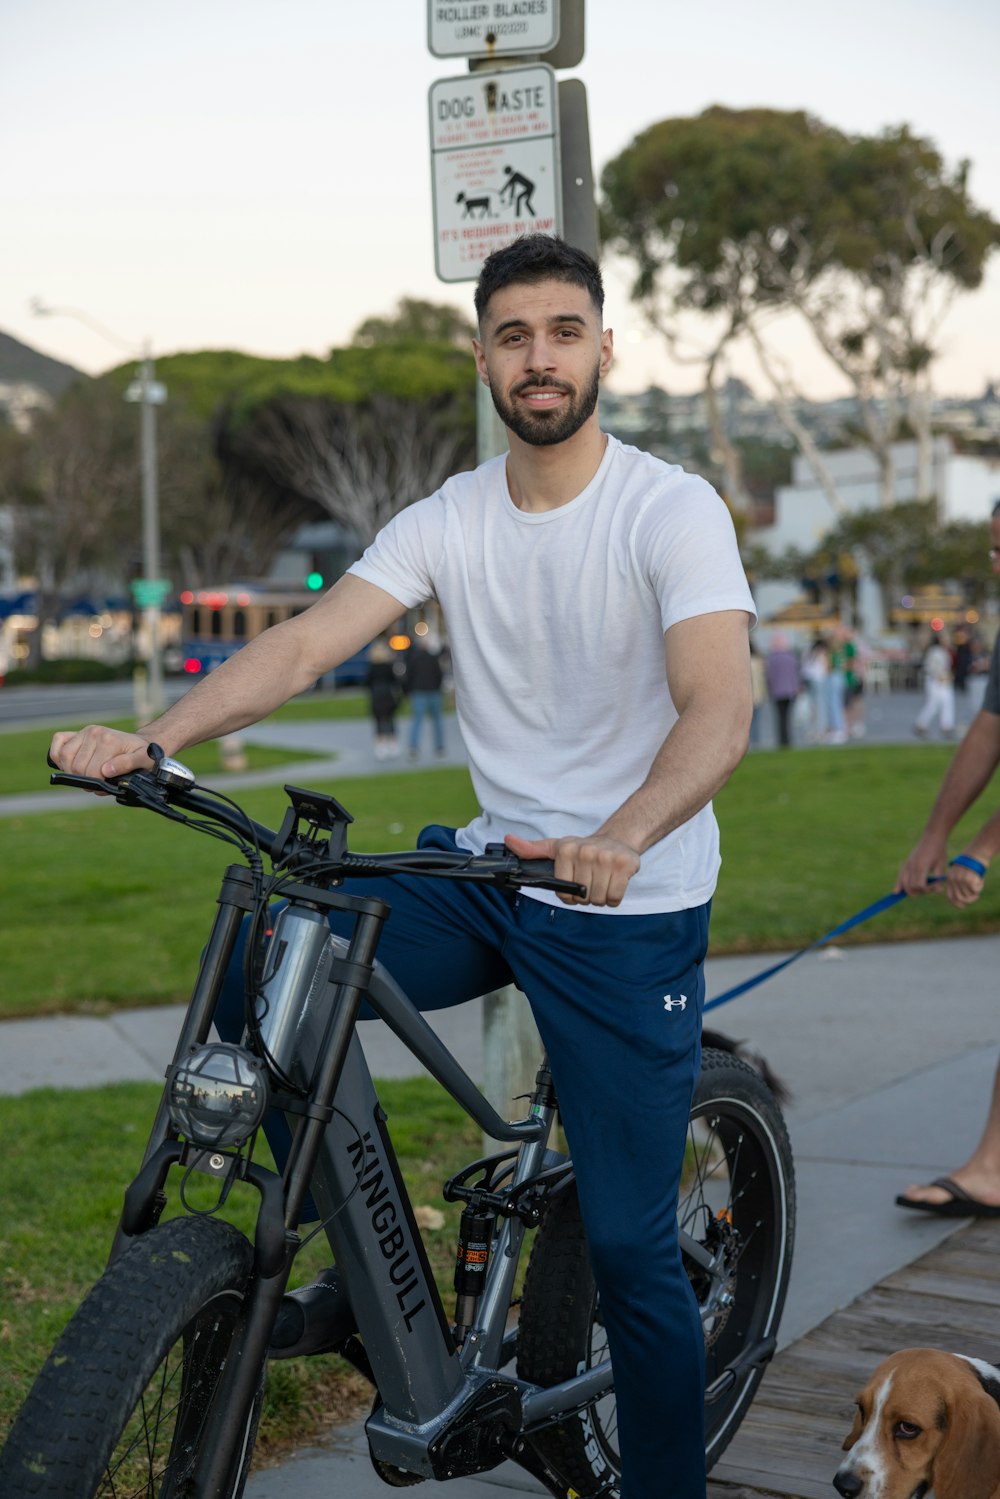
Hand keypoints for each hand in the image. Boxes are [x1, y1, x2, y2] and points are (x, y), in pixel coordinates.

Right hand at [49, 726, 156, 783]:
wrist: (141, 743)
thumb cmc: (142, 755)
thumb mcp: (144, 760)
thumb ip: (127, 764)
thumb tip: (106, 771)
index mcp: (109, 740)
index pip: (92, 771)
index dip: (97, 784)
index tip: (106, 786)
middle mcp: (94, 733)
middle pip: (76, 767)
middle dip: (85, 780)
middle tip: (97, 783)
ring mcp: (84, 732)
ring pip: (64, 757)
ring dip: (71, 772)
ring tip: (86, 775)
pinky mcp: (76, 733)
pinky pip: (58, 742)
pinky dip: (58, 756)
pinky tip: (69, 764)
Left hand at [504, 833, 640, 907]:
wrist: (617, 839)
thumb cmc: (583, 849)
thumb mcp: (556, 847)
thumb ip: (532, 849)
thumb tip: (508, 840)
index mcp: (566, 850)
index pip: (563, 892)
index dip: (569, 895)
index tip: (575, 884)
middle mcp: (585, 852)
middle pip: (582, 897)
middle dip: (586, 897)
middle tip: (590, 883)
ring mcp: (606, 858)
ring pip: (598, 899)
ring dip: (600, 898)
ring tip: (601, 883)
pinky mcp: (625, 864)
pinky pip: (615, 897)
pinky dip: (614, 898)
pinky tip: (612, 884)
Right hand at [895, 835, 946, 897]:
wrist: (932, 837)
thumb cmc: (939, 850)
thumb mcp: (941, 865)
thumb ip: (938, 879)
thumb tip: (938, 891)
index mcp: (921, 866)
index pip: (919, 885)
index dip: (927, 890)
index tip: (935, 887)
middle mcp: (912, 866)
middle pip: (911, 886)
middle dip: (919, 891)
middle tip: (928, 889)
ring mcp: (907, 864)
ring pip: (903, 882)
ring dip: (909, 890)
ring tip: (917, 893)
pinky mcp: (906, 862)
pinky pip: (900, 875)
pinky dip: (898, 884)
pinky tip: (896, 892)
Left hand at [945, 853, 987, 908]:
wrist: (976, 851)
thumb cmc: (970, 862)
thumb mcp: (961, 872)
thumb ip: (960, 884)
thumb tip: (963, 900)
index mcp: (949, 878)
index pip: (950, 896)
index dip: (957, 904)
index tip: (963, 906)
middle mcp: (953, 880)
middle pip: (960, 898)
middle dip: (970, 900)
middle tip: (976, 896)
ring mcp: (960, 880)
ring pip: (969, 895)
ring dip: (976, 891)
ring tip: (979, 882)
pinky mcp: (968, 879)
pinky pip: (976, 890)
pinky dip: (980, 887)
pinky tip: (981, 879)